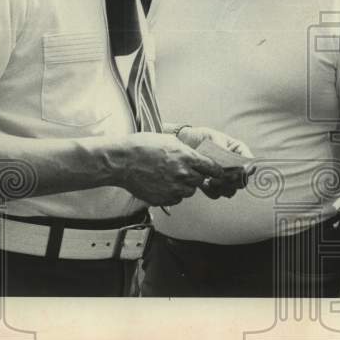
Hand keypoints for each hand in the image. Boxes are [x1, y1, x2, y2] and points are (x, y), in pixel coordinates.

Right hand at [110, 133, 228, 207]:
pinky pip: (176, 200)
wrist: (122, 162)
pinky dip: (173, 194)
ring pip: (189, 192)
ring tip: (170, 177)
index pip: (212, 168)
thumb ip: (186, 150)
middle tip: (185, 172)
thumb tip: (197, 155)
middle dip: (196, 177)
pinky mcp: (163, 199)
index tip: (217, 172)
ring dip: (184, 186)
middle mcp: (183, 174)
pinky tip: (162, 185)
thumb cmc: (142, 147)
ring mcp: (173, 188)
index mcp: (186, 157)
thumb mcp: (169, 140)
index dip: (216, 170)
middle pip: (201, 181)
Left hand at [175, 126, 254, 198]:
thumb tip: (231, 158)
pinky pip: (217, 194)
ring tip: (211, 181)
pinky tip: (204, 184)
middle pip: (242, 181)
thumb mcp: (213, 138)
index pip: (249, 164)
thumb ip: (223, 148)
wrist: (184, 141)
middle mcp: (235, 166)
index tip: (235, 172)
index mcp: (239, 151)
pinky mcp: (213, 184)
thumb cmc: (201, 136)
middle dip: (231, 182)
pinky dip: (212, 192)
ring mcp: (225, 176)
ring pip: (231, 190)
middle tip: (220, 178)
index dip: (245, 171)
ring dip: (222, 188)